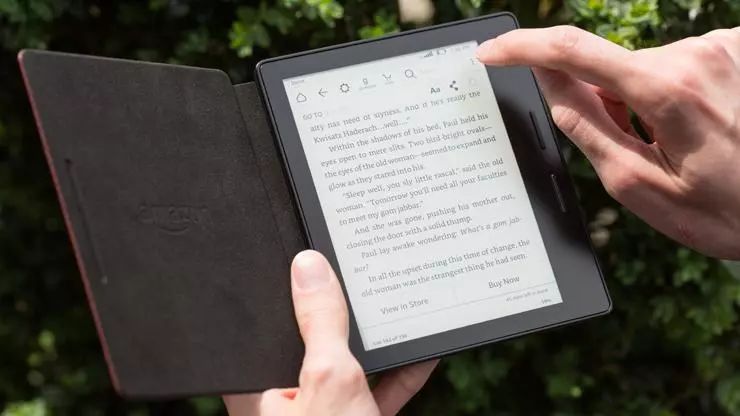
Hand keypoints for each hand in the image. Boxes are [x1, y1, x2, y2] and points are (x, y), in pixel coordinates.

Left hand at [223, 250, 437, 415]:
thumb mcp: (328, 381)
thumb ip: (319, 324)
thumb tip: (308, 268)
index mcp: (257, 383)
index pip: (268, 320)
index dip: (288, 287)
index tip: (312, 255)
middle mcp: (284, 396)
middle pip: (311, 338)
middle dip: (341, 309)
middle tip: (360, 269)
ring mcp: (319, 413)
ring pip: (347, 364)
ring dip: (377, 341)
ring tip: (397, 300)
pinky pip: (374, 391)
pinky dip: (399, 375)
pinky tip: (423, 352)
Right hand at [477, 26, 739, 259]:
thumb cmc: (724, 211)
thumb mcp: (639, 184)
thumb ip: (585, 125)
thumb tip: (548, 78)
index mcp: (667, 91)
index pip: (572, 52)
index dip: (522, 50)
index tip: (491, 54)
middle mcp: (697, 54)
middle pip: (611, 67)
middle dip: (606, 103)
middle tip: (639, 151)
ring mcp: (724, 46)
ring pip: (645, 66)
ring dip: (643, 100)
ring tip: (681, 146)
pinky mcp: (738, 47)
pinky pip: (679, 63)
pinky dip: (673, 91)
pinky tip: (701, 127)